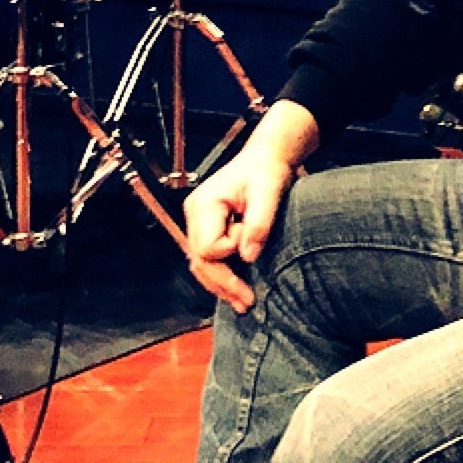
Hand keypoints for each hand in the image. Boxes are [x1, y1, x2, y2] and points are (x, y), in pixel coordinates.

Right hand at [183, 101, 316, 311]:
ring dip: (221, 286)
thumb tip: (248, 257)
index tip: (251, 239)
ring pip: (202, 265)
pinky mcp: (208, 229)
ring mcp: (198, 224)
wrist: (266, 158)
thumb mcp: (268, 192)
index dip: (230, 250)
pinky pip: (209, 259)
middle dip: (224, 284)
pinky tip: (236, 290)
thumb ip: (258, 224)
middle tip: (248, 302)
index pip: (208, 246)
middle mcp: (194, 215)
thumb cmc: (266, 171)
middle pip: (201, 261)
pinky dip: (222, 276)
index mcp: (204, 205)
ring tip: (243, 304)